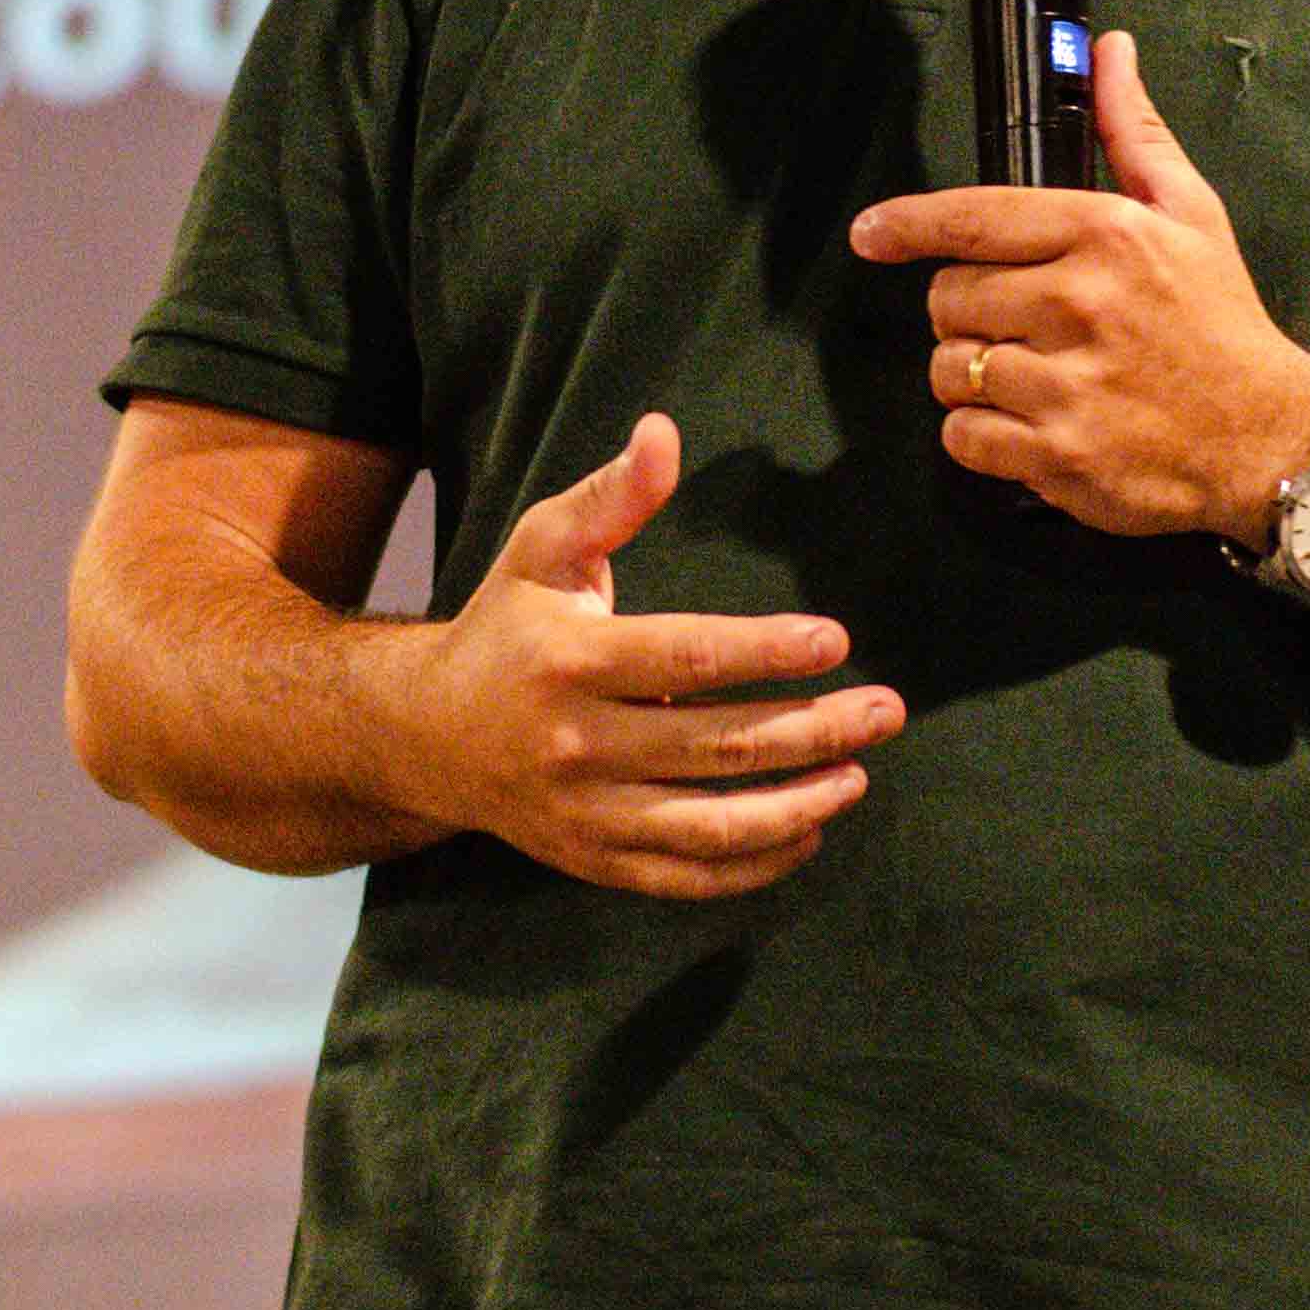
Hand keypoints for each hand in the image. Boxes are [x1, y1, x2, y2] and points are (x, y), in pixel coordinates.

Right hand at [384, 413, 900, 897]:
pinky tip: (809, 831)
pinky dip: (754, 864)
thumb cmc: (504, 626)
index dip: (765, 651)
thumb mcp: (543, 547)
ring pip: (710, 824)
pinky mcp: (594, 859)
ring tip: (858, 775)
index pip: (685, 658)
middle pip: (715, 744)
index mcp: (569, 659)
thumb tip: (664, 433)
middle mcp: (576, 743)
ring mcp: (586, 812)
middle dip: (813, 730)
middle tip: (886, 710)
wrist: (424, 735)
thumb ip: (612, 496)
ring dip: (797, 805)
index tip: (836, 640)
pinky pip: (687, 876)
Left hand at [850, 29, 1309, 546]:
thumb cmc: (1221, 323)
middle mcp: (1079, 304)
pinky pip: (963, 436)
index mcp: (1105, 235)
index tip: (872, 233)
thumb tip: (1108, 50)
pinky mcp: (1058, 456)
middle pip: (949, 296)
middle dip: (970, 309)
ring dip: (972, 375)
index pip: (974, 219)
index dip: (908, 225)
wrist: (1269, 440)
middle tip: (1022, 322)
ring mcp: (1066, 385)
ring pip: (948, 369)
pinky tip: (1028, 423)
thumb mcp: (1191, 213)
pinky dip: (982, 435)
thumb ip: (1132, 132)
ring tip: (1031, 376)